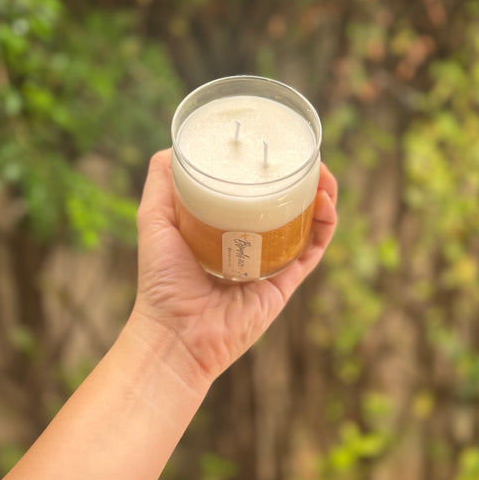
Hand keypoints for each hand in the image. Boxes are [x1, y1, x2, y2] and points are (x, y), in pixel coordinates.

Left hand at [127, 149, 336, 388]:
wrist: (175, 333)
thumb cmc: (159, 280)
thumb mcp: (153, 218)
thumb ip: (160, 182)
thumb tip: (173, 146)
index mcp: (224, 230)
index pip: (253, 194)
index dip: (268, 171)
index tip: (275, 147)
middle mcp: (251, 245)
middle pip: (286, 206)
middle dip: (301, 179)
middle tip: (305, 156)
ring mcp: (271, 264)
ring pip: (307, 225)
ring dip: (321, 196)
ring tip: (322, 173)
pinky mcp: (285, 284)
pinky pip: (312, 251)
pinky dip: (325, 226)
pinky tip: (325, 202)